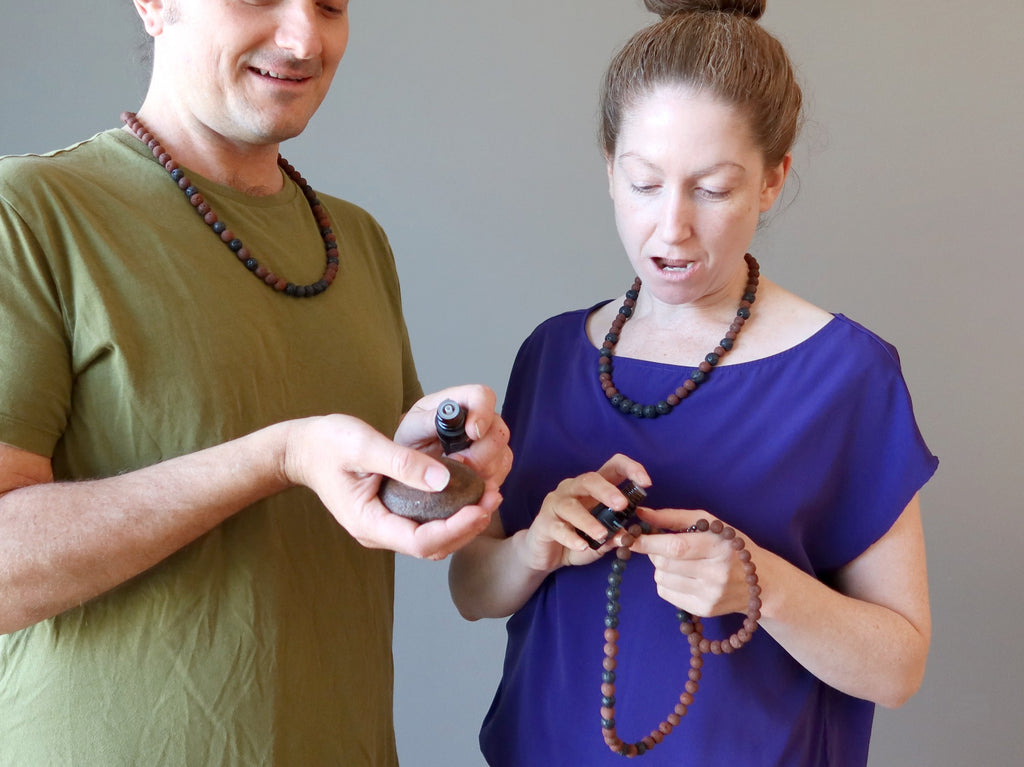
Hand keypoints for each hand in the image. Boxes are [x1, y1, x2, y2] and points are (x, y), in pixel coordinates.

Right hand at [282, 413, 499, 559]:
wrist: (304, 448)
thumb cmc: (328, 443)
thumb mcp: (364, 445)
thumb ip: (403, 462)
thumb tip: (444, 478)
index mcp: (367, 522)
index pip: (419, 541)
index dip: (454, 529)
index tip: (480, 507)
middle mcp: (377, 532)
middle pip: (431, 547)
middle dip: (466, 527)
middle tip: (493, 498)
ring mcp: (384, 527)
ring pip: (431, 541)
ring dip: (462, 523)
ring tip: (488, 496)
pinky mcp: (391, 516)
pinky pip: (426, 526)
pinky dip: (450, 515)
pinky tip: (468, 494)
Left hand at [394, 385, 512, 491]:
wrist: (412, 464)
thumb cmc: (413, 440)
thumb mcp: (411, 428)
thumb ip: (428, 420)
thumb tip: (448, 418)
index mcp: (459, 402)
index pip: (482, 396)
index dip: (482, 413)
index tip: (472, 434)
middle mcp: (481, 419)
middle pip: (498, 432)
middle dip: (479, 454)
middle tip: (457, 464)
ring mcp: (491, 441)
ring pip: (502, 456)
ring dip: (482, 471)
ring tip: (458, 477)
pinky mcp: (495, 463)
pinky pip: (502, 473)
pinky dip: (487, 483)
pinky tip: (470, 487)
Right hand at [517, 454, 650, 572]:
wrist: (546, 554)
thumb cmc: (578, 539)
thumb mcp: (601, 539)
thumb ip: (614, 535)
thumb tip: (627, 536)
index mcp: (593, 488)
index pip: (613, 466)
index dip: (630, 469)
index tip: (646, 483)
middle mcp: (573, 489)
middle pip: (589, 479)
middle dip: (607, 490)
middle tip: (622, 505)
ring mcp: (556, 504)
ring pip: (571, 505)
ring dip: (589, 520)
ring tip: (602, 534)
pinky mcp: (544, 522)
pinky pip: (558, 527)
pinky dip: (571, 537)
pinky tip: (582, 546)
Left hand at [630, 507, 760, 617]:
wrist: (761, 583)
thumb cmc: (731, 545)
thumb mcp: (710, 523)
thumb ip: (673, 517)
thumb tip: (641, 513)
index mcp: (718, 547)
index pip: (675, 547)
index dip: (649, 542)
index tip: (630, 537)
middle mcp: (715, 574)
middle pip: (664, 564)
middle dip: (655, 552)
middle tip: (663, 547)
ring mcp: (710, 595)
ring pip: (661, 579)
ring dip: (660, 568)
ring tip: (679, 562)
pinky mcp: (705, 610)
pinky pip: (666, 594)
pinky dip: (666, 582)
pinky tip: (683, 577)